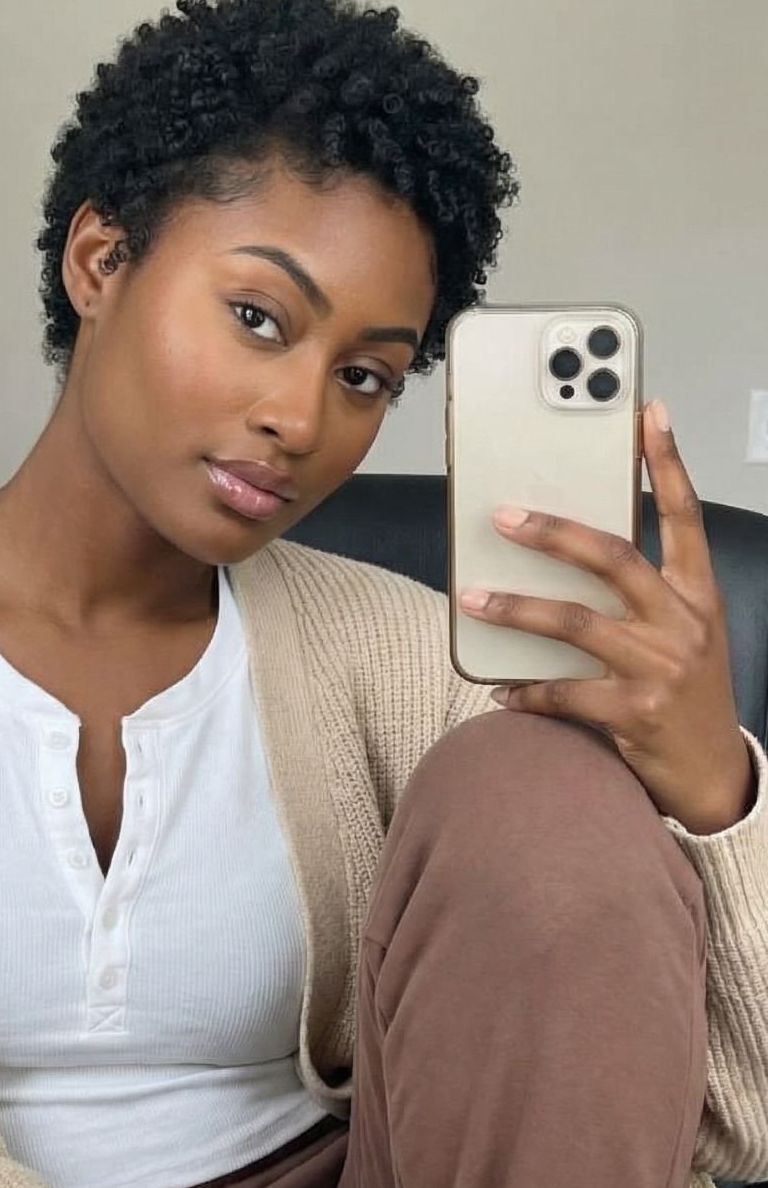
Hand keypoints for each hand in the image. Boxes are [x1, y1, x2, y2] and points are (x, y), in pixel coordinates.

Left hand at [459, 399, 754, 834]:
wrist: (715, 774)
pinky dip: (525, 690)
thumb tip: (570, 550)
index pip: (684, 515)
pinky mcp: (633, 714)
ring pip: (575, 623)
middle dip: (554, 532)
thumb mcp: (686, 632)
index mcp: (697, 594)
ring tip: (472, 597)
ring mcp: (659, 668)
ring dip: (516, 608)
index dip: (666, 462)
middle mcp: (683, 623)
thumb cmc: (688, 694)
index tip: (647, 413)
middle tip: (504, 515)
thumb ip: (644, 593)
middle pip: (613, 558)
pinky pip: (563, 693)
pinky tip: (497, 686)